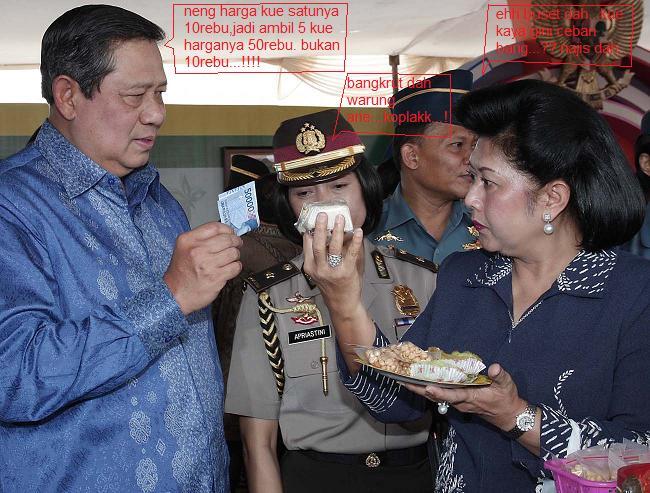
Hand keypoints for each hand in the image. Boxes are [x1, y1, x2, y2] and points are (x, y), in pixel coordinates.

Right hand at [164, 222, 241, 314]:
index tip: (231, 233)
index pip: (215, 227)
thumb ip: (201, 239)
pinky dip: (236, 267)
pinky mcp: (215, 278)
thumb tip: (225, 233)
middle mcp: (197, 251)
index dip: (227, 229)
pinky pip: (235, 267)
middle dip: (235, 242)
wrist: (175, 294)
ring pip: (233, 253)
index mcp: (188, 240)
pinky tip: (230, 268)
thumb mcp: (183, 248)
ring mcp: (207, 265)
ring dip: (235, 256)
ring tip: (230, 259)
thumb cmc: (181, 272)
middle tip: (237, 245)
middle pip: (227, 239)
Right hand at [303, 213, 363, 314]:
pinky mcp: (347, 272)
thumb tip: (324, 233)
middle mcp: (319, 269)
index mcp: (310, 267)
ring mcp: (333, 271)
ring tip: (340, 219)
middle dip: (321, 228)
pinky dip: (355, 241)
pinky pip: (351, 254)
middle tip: (323, 214)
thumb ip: (319, 255)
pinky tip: (358, 232)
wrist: (342, 304)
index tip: (314, 219)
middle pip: (318, 245)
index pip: (308, 246)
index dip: (311, 232)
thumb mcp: (319, 272)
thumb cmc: (331, 286)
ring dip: (338, 231)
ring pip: (334, 247)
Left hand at [404, 363, 527, 430]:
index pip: (453, 396)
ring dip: (419, 388)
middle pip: (436, 397)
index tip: (428, 388)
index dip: (440, 393)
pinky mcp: (456, 400)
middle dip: (419, 389)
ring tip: (403, 378)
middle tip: (402, 380)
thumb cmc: (506, 398)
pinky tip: (418, 381)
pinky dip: (427, 388)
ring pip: (434, 396)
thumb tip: (494, 368)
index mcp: (471, 397)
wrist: (507, 414)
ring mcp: (457, 402)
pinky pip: (438, 395)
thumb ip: (500, 376)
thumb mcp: (507, 385)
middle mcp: (460, 402)